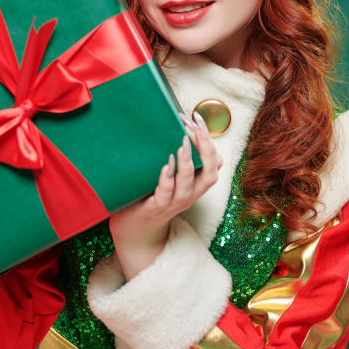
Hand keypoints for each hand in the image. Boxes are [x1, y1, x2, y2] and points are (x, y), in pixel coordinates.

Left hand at [109, 111, 221, 280]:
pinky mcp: (155, 209)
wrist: (134, 230)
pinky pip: (165, 195)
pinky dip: (167, 179)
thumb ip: (175, 157)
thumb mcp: (169, 176)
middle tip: (196, 127)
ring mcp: (173, 203)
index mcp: (195, 184)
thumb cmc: (151, 196)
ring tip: (183, 143)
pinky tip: (165, 165)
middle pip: (211, 173)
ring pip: (189, 185)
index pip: (214, 162)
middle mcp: (190, 194)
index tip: (196, 118)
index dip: (208, 140)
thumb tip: (173, 125)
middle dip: (206, 148)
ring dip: (188, 163)